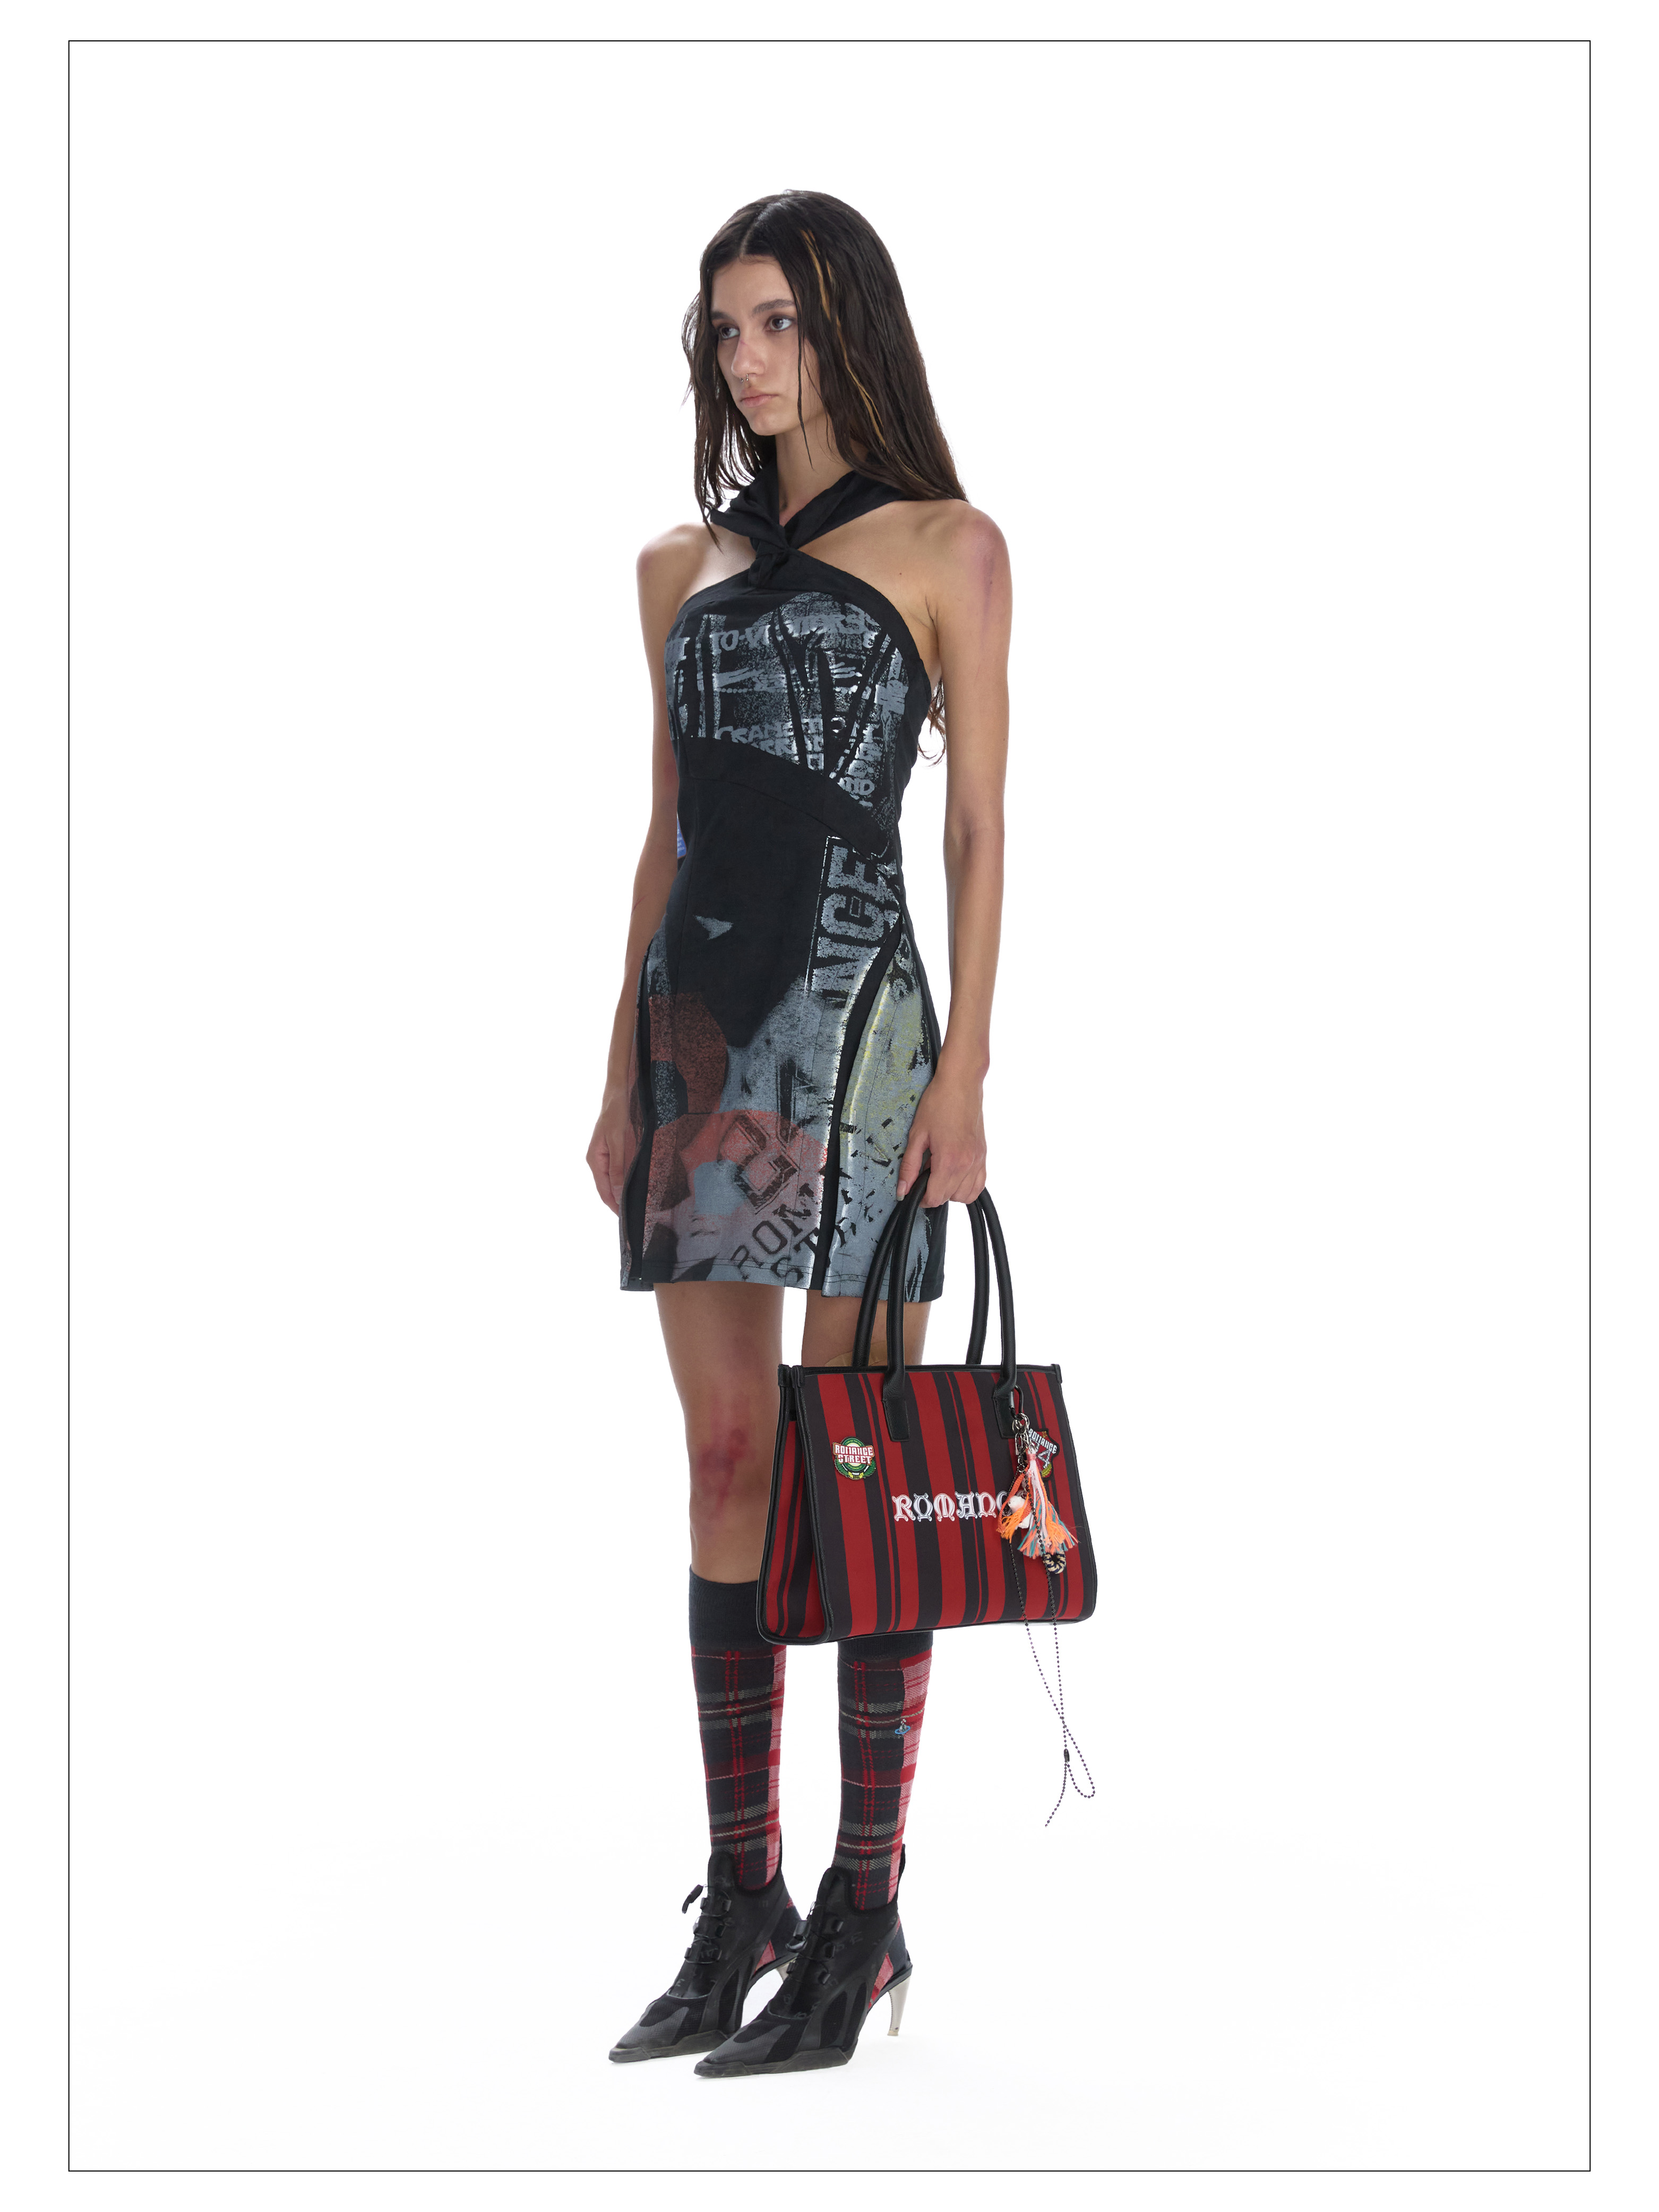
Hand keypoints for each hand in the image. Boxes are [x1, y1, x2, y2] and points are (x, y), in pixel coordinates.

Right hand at [586, 1090, 634, 1215]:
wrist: (618, 1092)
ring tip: (637, 1203)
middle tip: (637, 1214)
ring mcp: (603, 1155)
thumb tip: (618, 1193)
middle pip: (607, 1188)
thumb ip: (618, 1168)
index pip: (604, 1191)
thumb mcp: (619, 1142)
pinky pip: (616, 1170)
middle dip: (619, 1201)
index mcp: (595, 1160)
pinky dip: (624, 1179)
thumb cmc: (617, 1114)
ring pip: (612, 1180)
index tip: (627, 1219)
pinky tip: (635, 1183)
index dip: (615, 1206)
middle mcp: (596, 1160)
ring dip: (622, 1191)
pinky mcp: (611, 1150)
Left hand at [896, 1066, 985, 1205]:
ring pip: (966, 1195)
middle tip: (924, 1174)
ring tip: (939, 1173)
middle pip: (949, 1198)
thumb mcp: (917, 1135)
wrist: (961, 1084)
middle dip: (934, 1192)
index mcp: (949, 1160)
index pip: (936, 1197)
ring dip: (951, 1191)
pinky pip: (980, 1184)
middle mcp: (967, 1164)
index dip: (921, 1198)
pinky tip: (955, 1174)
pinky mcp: (983, 1155)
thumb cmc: (939, 1103)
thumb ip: (909, 1166)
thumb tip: (903, 1190)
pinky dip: (967, 1186)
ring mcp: (978, 1160)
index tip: (914, 1190)